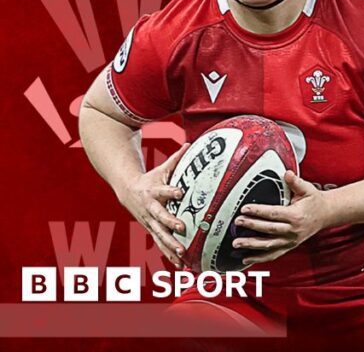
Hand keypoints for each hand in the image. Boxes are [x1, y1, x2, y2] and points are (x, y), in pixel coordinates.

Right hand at [118, 143, 187, 268]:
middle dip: (170, 223)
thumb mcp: (162, 168)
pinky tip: (181, 265)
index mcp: (154, 191)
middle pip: (160, 216)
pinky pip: (161, 244)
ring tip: (182, 253)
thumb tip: (192, 142)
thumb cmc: (150, 179)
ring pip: (160, 234)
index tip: (180, 192)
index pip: (163, 190)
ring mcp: (149, 221)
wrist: (127, 191)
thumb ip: (177, 158)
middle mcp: (151, 208)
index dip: (171, 191)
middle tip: (181, 228)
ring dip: (170, 244)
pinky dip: (169, 254)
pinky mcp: (151, 230)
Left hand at [232, 171, 326, 265]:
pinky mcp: (289, 246)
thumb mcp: (307, 189)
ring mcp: (291, 241)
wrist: (326, 214)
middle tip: (238, 222)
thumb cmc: (315, 201)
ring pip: (268, 245)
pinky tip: (247, 258)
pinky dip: (259, 258)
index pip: (273, 213)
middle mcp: (293, 230)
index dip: (258, 211)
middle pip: (268, 229)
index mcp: (296, 216)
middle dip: (251, 226)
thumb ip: (295, 182)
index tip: (245, 209)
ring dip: (251, 245)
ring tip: (237, 243)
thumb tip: (287, 174)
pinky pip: (273, 255)